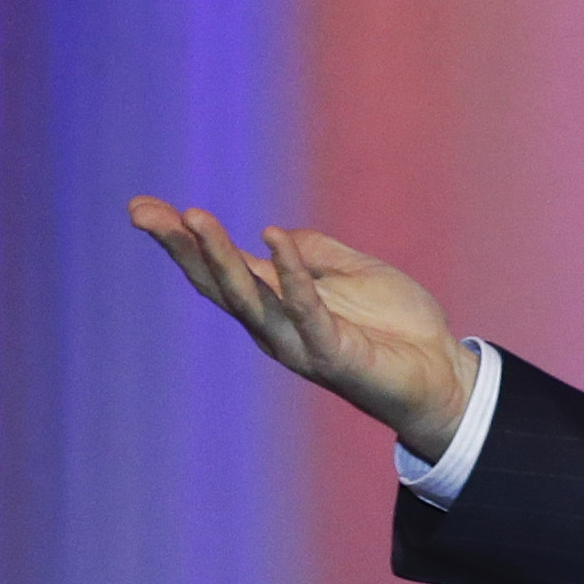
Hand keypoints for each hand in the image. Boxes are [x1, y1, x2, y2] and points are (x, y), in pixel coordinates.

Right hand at [126, 198, 477, 460]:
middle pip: (217, 285)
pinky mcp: (333, 354)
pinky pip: (306, 309)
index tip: (141, 209)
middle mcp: (276, 328)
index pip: (218, 270)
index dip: (180, 241)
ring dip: (220, 258)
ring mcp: (300, 344)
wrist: (442, 374)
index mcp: (275, 306)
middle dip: (181, 247)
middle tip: (146, 213)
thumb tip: (275, 235)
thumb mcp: (352, 272)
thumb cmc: (397, 327)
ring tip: (194, 219)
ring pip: (248, 299)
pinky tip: (274, 239)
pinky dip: (291, 274)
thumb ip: (313, 253)